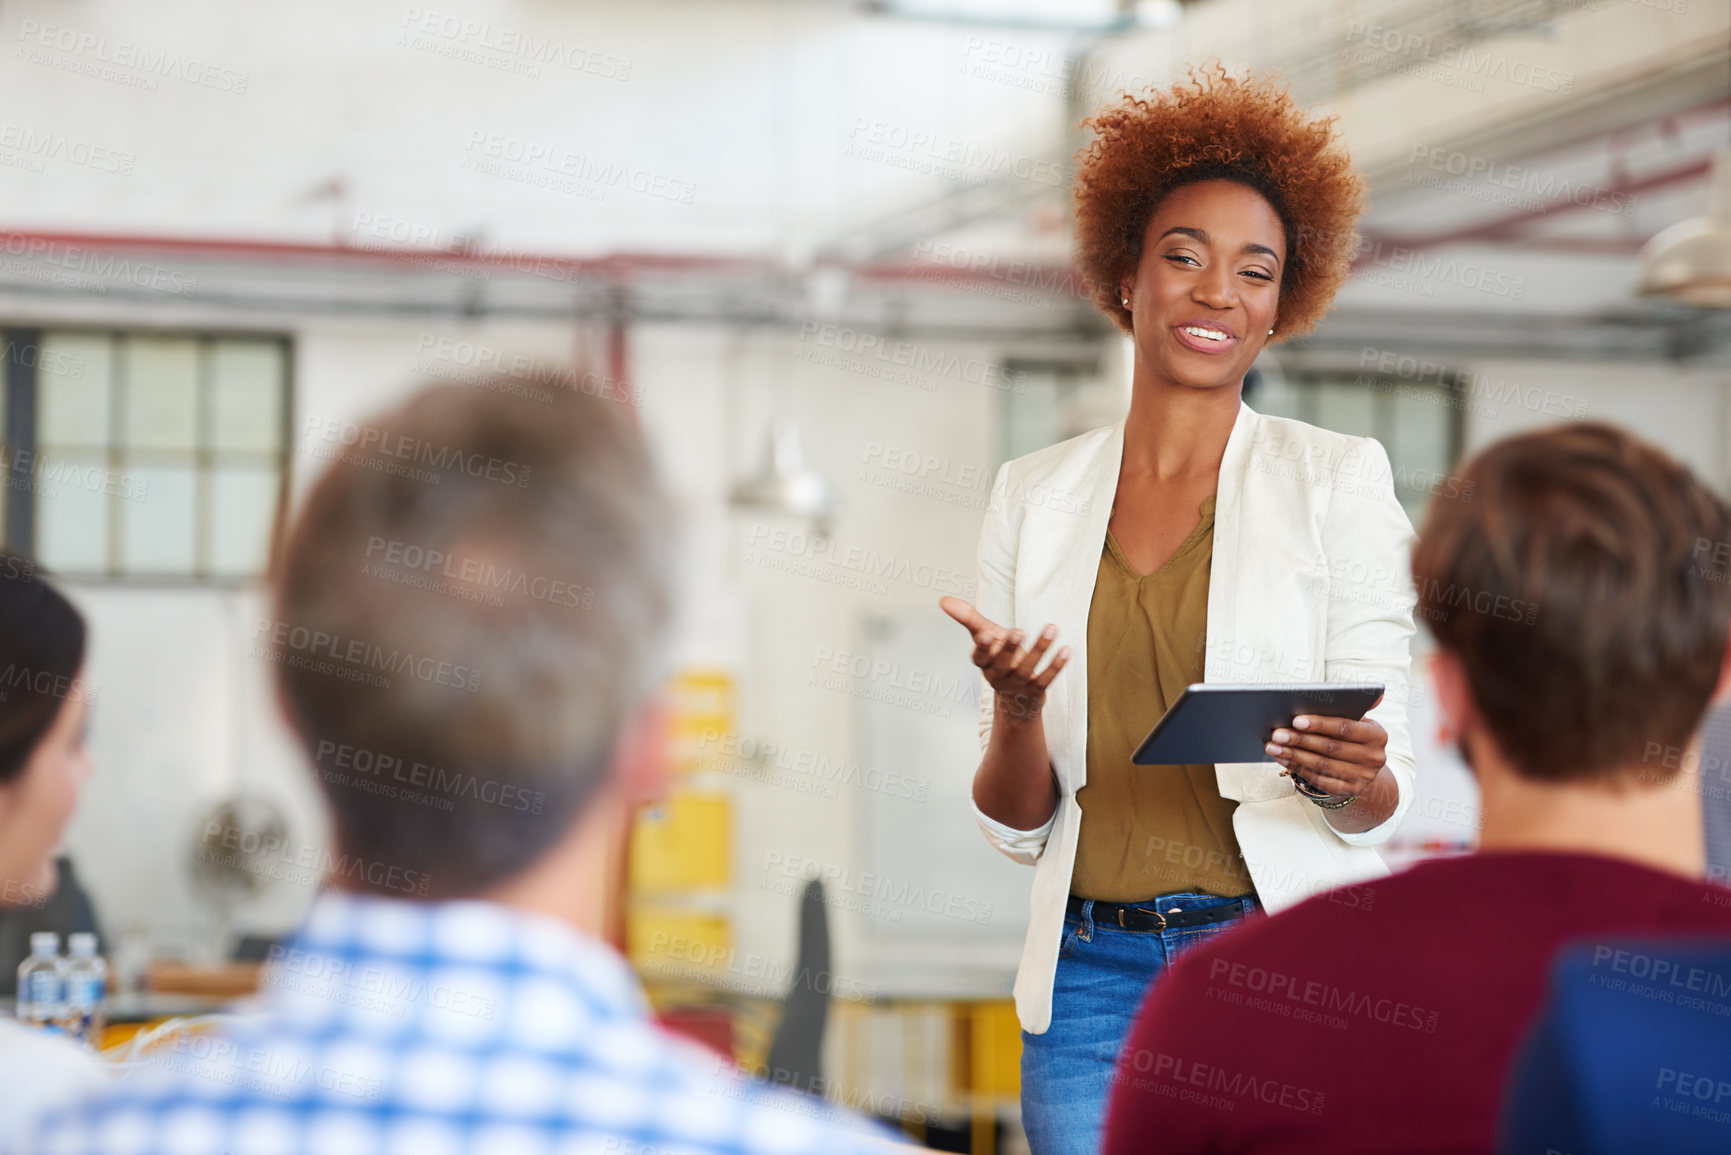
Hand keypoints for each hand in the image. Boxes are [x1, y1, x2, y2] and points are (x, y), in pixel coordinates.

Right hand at [939, 596, 1070, 721]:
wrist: (1016, 700)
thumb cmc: (999, 659)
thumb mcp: (984, 638)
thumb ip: (968, 618)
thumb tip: (943, 600)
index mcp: (984, 663)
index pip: (979, 657)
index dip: (983, 647)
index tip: (987, 634)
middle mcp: (998, 676)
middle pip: (1002, 664)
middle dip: (1009, 648)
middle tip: (1018, 631)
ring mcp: (1017, 686)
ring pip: (1027, 670)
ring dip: (1039, 649)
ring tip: (1051, 628)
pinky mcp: (1036, 692)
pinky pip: (1046, 679)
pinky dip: (1056, 666)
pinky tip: (1066, 649)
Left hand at [1264, 694, 1387, 797]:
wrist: (1361, 766)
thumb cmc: (1350, 734)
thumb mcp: (1356, 719)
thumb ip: (1349, 705)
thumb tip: (1366, 693)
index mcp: (1376, 734)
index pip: (1345, 728)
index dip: (1319, 724)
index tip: (1295, 720)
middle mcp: (1373, 757)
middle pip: (1330, 747)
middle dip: (1300, 740)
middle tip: (1277, 734)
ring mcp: (1362, 776)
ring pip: (1322, 765)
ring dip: (1294, 755)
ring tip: (1273, 746)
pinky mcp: (1349, 790)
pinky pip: (1319, 780)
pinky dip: (1298, 768)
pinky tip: (1282, 759)